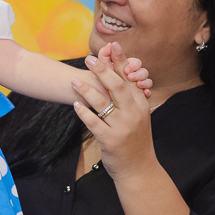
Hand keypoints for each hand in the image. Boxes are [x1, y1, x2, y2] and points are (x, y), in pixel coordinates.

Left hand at [71, 45, 155, 180]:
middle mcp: (133, 113)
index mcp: (140, 104)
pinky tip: (75, 104)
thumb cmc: (135, 140)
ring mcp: (122, 126)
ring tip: (74, 81)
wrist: (139, 169)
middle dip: (102, 70)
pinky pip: (94, 122)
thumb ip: (129, 97)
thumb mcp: (137, 116)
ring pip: (103, 102)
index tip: (111, 46)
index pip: (129, 78)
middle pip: (117, 86)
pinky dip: (84, 112)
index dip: (120, 61)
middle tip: (89, 58)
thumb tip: (117, 75)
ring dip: (87, 90)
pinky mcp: (110, 139)